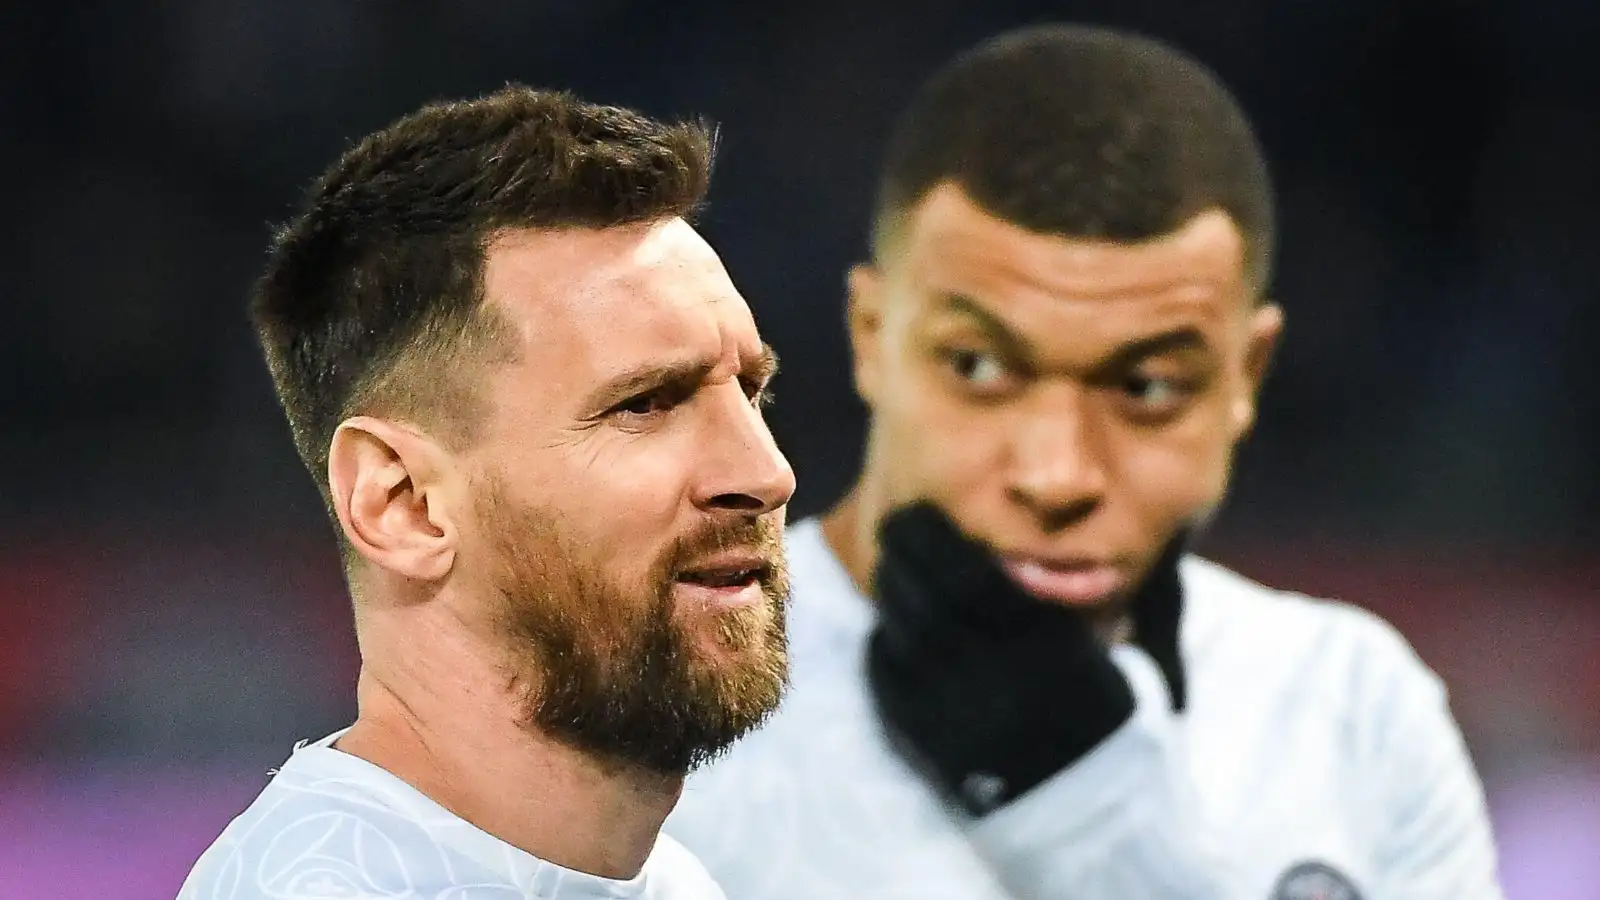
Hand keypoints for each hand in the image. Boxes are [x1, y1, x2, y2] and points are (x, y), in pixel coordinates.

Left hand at [865, 502, 1185, 814]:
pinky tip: (888, 627)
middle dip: (905, 554)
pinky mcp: (933, 744)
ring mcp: (964, 714)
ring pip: (906, 636)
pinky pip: (889, 683)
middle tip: (893, 525)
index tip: (919, 510)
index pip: (974, 578)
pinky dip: (882, 646)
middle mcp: (1003, 677)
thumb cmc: (1093, 710)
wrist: (1088, 807)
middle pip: (932, 601)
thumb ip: (1048, 599)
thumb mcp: (1092, 647)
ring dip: (891, 593)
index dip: (937, 538)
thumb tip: (998, 542)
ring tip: (890, 568)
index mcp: (1049, 648)